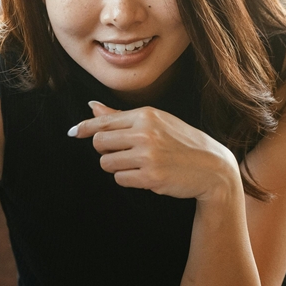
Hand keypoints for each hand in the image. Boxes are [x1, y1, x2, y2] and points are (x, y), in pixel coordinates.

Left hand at [70, 100, 238, 199]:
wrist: (212, 167)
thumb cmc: (182, 142)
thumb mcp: (157, 122)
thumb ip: (121, 117)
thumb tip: (92, 106)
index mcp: (146, 115)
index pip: (104, 121)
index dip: (85, 128)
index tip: (73, 132)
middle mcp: (145, 132)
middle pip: (100, 143)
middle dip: (105, 151)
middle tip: (123, 153)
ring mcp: (148, 155)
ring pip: (106, 163)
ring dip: (116, 167)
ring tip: (136, 164)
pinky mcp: (150, 177)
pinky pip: (120, 179)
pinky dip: (128, 179)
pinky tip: (145, 175)